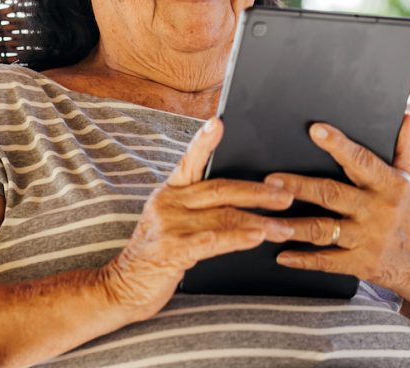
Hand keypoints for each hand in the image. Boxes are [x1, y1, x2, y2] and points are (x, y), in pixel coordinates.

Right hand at [102, 118, 294, 318]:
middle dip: (257, 192)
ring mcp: (169, 226)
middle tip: (286, 195)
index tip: (219, 122)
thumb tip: (239, 199)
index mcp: (169, 192)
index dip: (204, 141)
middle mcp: (168, 203)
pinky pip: (213, 241)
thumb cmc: (155, 254)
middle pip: (220, 189)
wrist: (123, 287)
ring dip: (259, 222)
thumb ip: (196, 208)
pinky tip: (257, 237)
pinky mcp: (172, 250)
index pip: (189, 161)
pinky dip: (238, 238)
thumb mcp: (170, 222)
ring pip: (224, 216)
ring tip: (284, 227)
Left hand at [266, 112, 409, 292]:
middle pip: (331, 194)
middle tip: (271, 180)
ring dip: (293, 227)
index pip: (360, 159)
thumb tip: (403, 114)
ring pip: (324, 230)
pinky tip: (281, 255)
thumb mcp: (408, 179)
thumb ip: (401, 147)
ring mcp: (367, 238)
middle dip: (299, 187)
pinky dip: (303, 259)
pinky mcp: (360, 263)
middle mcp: (377, 209)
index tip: (315, 130)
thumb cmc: (408, 211)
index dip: (338, 144)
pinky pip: (327, 261)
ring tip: (265, 221)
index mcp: (389, 183)